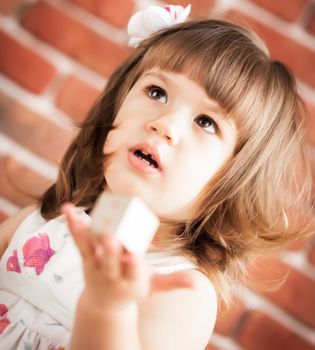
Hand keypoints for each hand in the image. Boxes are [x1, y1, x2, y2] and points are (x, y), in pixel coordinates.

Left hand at [62, 203, 193, 310]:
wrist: (106, 302)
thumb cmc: (133, 290)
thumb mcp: (155, 288)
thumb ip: (175, 282)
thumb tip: (199, 285)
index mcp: (131, 280)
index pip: (133, 273)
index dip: (133, 265)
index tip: (133, 258)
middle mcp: (111, 272)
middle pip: (110, 260)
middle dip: (110, 249)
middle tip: (110, 238)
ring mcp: (96, 264)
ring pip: (90, 248)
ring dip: (85, 233)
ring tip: (77, 217)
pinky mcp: (86, 256)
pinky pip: (79, 240)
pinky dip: (74, 224)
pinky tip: (67, 209)